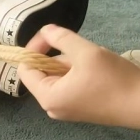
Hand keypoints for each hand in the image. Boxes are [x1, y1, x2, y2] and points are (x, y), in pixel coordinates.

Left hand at [18, 25, 139, 128]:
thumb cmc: (115, 80)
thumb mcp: (87, 52)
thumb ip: (61, 39)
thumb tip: (45, 30)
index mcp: (48, 97)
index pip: (25, 69)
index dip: (33, 49)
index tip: (50, 36)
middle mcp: (53, 107)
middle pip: (42, 73)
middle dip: (57, 56)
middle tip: (79, 49)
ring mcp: (68, 109)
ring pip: (59, 77)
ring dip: (71, 62)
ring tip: (93, 59)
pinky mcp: (82, 108)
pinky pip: (71, 85)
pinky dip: (79, 72)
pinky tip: (98, 69)